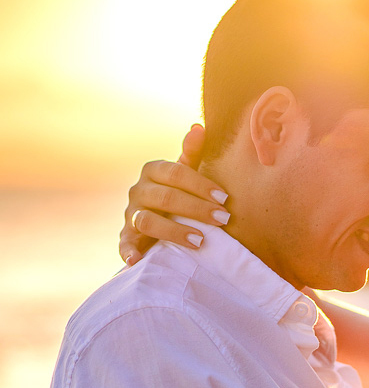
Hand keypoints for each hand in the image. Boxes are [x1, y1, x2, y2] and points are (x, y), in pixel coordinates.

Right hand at [120, 125, 230, 265]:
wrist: (156, 225)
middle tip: (223, 220)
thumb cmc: (176, 196)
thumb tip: (199, 127)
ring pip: (148, 220)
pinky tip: (138, 260)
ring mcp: (130, 215)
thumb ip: (191, 155)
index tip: (224, 198)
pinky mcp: (126, 238)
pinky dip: (129, 252)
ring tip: (201, 241)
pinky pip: (124, 245)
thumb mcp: (184, 176)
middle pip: (165, 197)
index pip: (175, 173)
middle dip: (196, 208)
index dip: (200, 185)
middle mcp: (138, 191)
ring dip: (174, 231)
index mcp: (153, 171)